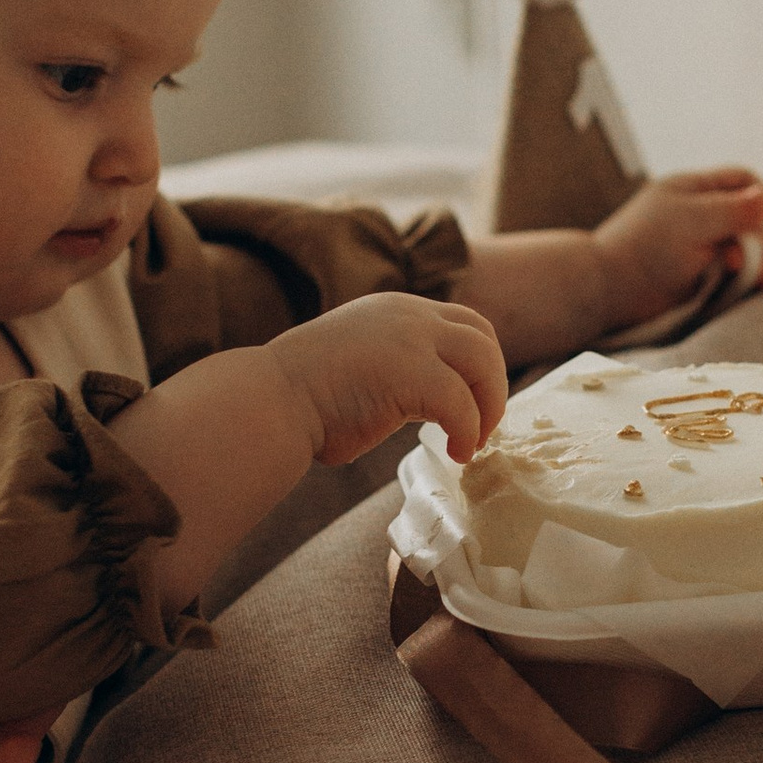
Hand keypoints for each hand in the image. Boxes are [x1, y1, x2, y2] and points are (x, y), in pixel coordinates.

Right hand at [267, 291, 507, 466]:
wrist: (270, 401)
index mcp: (395, 309)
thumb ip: (395, 368)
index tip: (472, 403)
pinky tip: (456, 453)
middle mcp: (408, 313)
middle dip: (492, 385)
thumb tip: (423, 403)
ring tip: (473, 441)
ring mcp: (411, 337)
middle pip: (482, 338)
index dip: (477, 365)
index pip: (461, 324)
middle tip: (483, 427)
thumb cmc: (301, 398)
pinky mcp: (412, 371)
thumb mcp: (359, 362)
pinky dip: (469, 432)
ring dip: (488, 406)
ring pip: (483, 362)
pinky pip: (462, 404)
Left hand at [593, 167, 762, 333]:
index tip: (759, 223)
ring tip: (759, 285)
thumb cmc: (646, 248)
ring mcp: (701, 246)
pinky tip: (747, 290)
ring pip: (747, 250)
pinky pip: (735, 274)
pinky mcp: (699, 275)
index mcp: (695, 190)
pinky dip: (745, 280)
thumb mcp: (692, 220)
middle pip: (752, 221)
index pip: (744, 182)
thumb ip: (732, 209)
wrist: (607, 289)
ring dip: (758, 265)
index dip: (760, 199)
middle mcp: (701, 215)